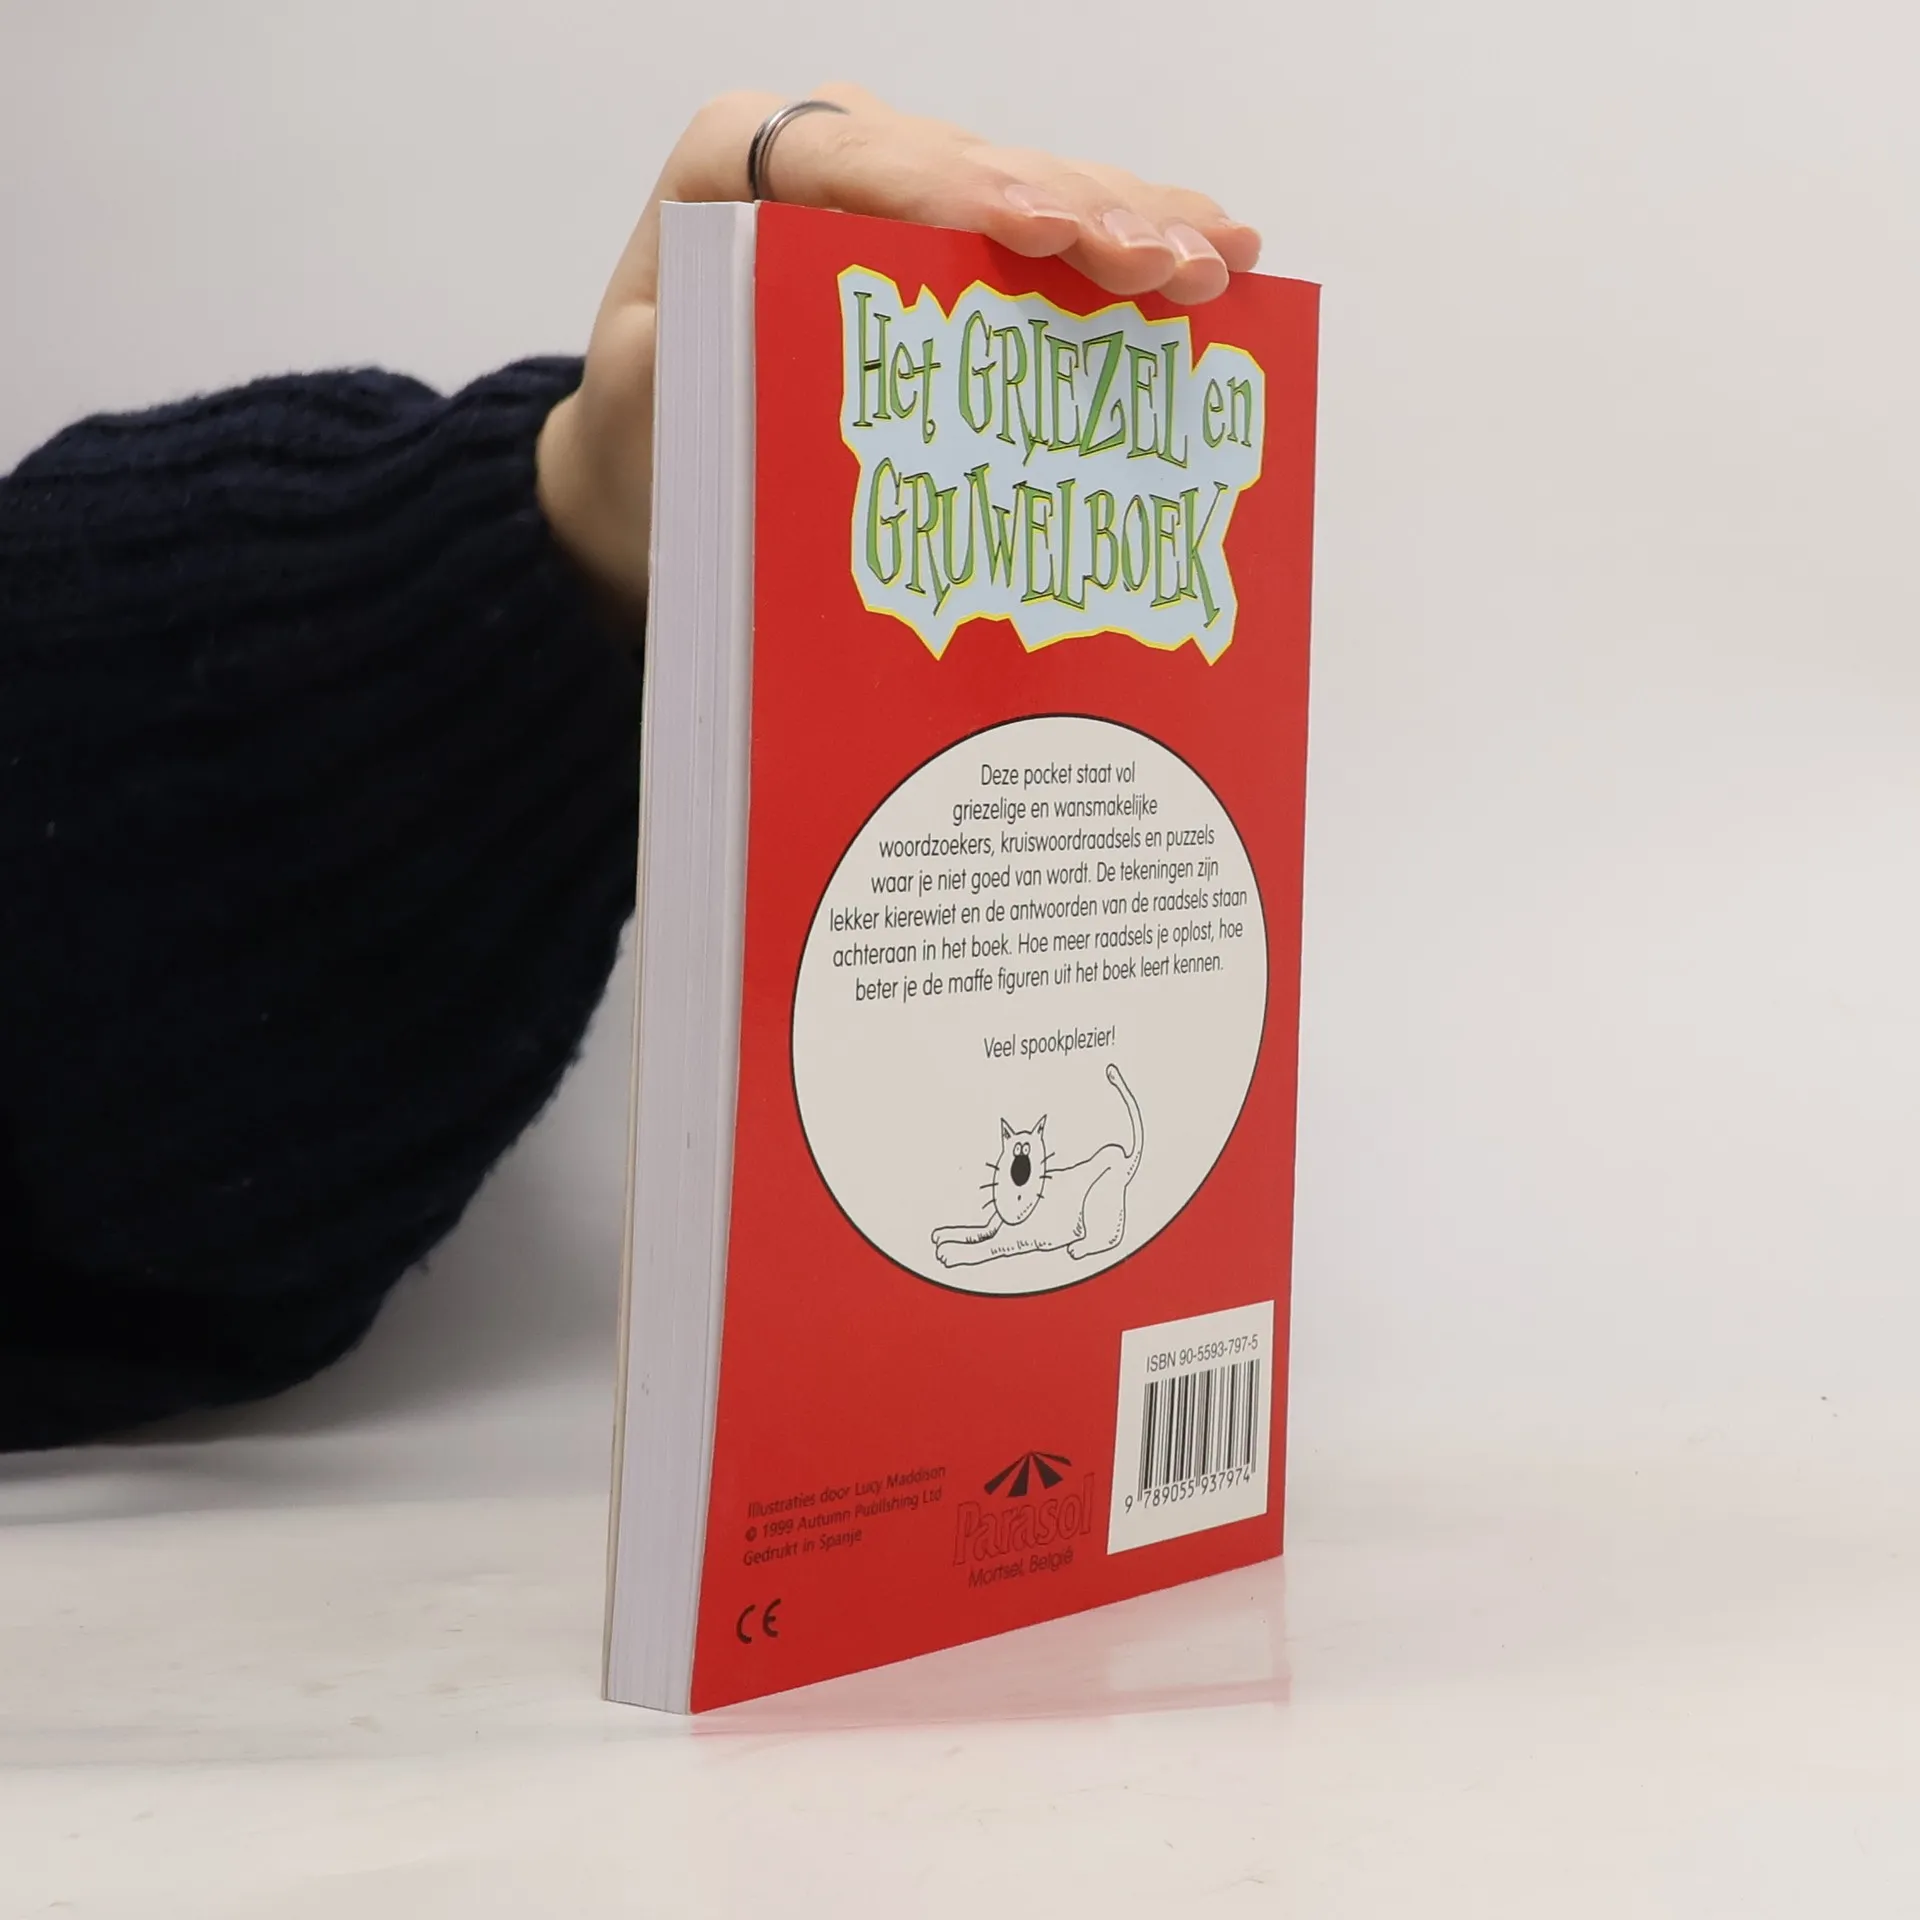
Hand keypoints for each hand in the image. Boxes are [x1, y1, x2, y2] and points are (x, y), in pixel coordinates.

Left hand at [535, 83, 1261, 610]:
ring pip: (1030, 185)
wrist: (646, 466)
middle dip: (1076, 210)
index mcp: (735, 163)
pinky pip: (1048, 224)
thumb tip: (822, 350)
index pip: (855, 162)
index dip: (955, 191)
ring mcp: (898, 185)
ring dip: (1131, 221)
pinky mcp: (948, 234)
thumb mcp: (646, 398)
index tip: (1038, 230)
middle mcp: (824, 150)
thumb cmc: (646, 437)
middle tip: (1166, 263)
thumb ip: (702, 352)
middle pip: (968, 165)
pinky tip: (1212, 247)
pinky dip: (1130, 236)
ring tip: (1220, 259)